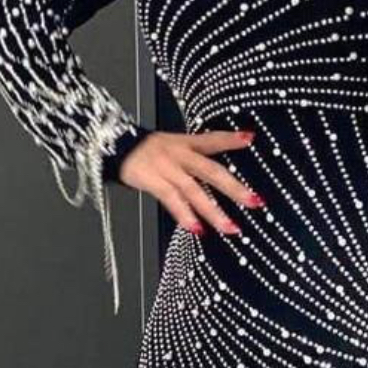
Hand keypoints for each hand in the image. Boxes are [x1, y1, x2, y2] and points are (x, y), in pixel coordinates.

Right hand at [116, 128, 265, 236]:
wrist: (113, 146)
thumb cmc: (146, 152)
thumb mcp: (171, 147)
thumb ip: (193, 159)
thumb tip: (215, 180)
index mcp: (185, 143)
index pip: (212, 139)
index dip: (230, 139)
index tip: (250, 139)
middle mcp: (179, 154)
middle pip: (211, 170)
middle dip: (235, 188)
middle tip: (254, 201)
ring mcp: (167, 167)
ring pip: (194, 190)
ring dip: (214, 211)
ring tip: (230, 228)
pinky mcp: (153, 180)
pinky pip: (172, 199)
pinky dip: (185, 215)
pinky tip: (197, 228)